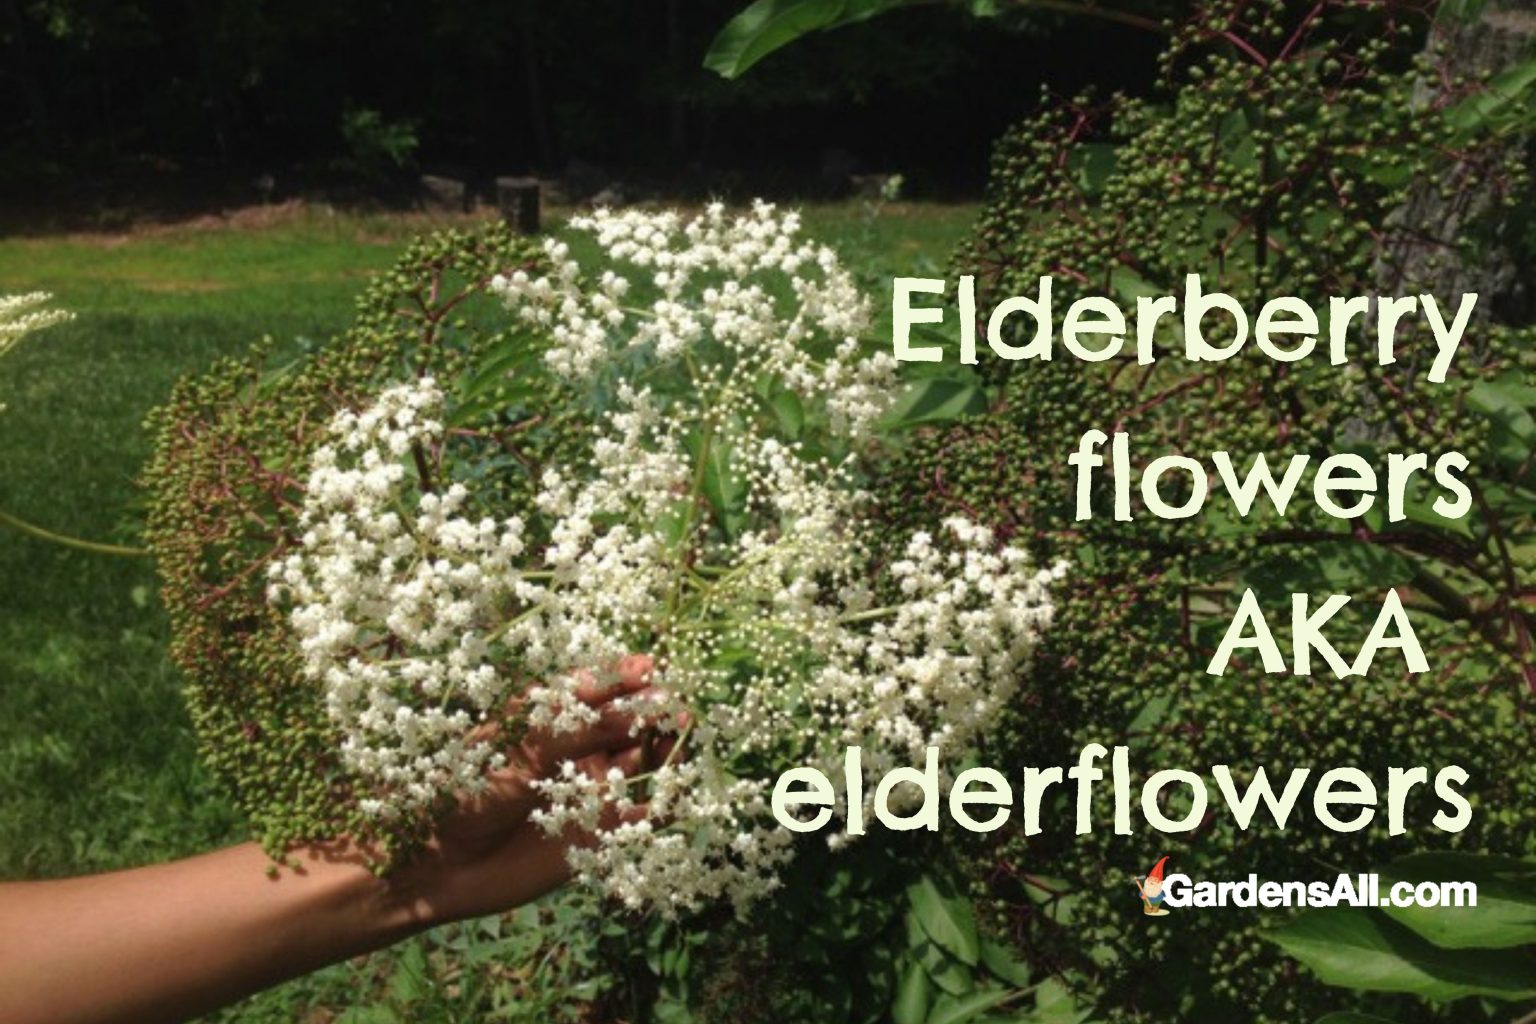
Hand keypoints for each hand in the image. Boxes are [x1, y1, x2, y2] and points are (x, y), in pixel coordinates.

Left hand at [392, 654, 659, 923]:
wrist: (438, 861)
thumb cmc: (469, 789)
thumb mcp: (526, 746)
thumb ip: (586, 728)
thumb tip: (647, 704)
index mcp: (552, 718)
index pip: (600, 688)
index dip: (626, 677)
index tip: (649, 668)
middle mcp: (576, 750)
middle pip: (631, 724)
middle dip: (654, 713)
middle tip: (673, 709)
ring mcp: (590, 791)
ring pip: (643, 764)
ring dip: (665, 751)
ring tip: (678, 738)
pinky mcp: (599, 834)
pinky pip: (642, 816)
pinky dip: (664, 803)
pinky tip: (674, 791)